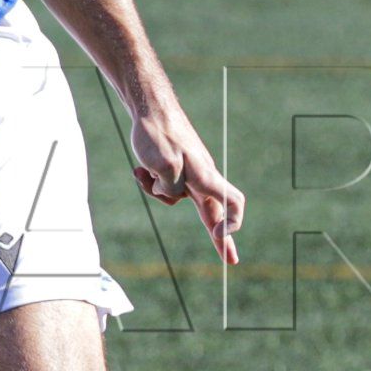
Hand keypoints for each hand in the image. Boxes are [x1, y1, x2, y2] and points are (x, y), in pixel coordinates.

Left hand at [126, 101, 244, 266]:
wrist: (150, 110)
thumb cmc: (159, 134)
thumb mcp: (164, 165)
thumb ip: (172, 187)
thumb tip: (172, 194)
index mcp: (205, 176)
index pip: (231, 202)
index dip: (231, 222)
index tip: (220, 235)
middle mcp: (201, 178)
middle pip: (213, 211)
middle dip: (219, 237)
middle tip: (230, 260)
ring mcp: (189, 175)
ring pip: (176, 198)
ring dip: (157, 191)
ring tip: (144, 171)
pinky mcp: (175, 170)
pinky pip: (164, 187)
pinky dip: (150, 181)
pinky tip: (139, 169)